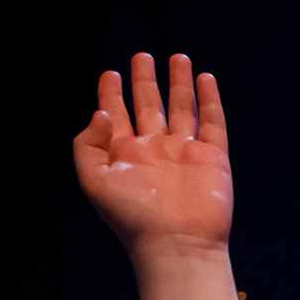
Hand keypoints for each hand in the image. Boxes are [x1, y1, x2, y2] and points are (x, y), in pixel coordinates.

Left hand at [72, 53, 232, 253]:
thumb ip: (88, 144)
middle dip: (145, 80)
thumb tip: (100, 112)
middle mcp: (154, 149)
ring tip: (178, 58)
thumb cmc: (132, 217)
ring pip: (181, 108)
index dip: (111, 93)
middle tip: (141, 57)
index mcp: (124, 154)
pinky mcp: (212, 158)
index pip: (116, 114)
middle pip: (148, 105)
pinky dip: (210, 101)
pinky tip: (205, 80)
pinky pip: (212, 122)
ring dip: (178, 83)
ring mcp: (184, 152)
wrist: (176, 243)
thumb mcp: (93, 180)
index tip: (110, 74)